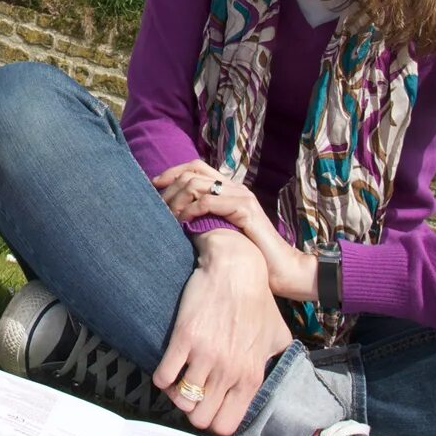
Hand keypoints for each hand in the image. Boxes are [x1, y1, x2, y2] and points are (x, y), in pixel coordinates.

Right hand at [151, 231, 293, 435]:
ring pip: (180, 401)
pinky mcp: (184, 339)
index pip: (225, 425)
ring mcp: (205, 356)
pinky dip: (162, 376)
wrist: (235, 269)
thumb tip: (267, 371)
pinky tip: (167, 366)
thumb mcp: (277, 336)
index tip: (209, 404)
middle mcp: (228, 372)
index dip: (214, 419)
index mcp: (251, 376)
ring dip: (176, 392)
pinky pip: (162, 376)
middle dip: (194, 408)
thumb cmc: (257, 300)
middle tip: (192, 391)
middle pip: (199, 418)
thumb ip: (273, 361)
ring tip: (180, 378)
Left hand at [154, 161, 315, 300]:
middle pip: (193, 170)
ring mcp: (241, 196)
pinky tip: (183, 222)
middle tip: (157, 203)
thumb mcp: (222, 230)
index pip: (196, 166)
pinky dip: (191, 210)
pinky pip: (209, 202)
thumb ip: (206, 218)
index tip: (154, 184)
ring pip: (197, 184)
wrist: (282, 269)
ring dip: (177, 198)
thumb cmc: (251, 253)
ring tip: (168, 215)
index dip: (172, 171)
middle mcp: (235, 187)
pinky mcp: (245, 209)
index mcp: (229, 189)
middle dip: (170, 184)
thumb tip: (176, 215)